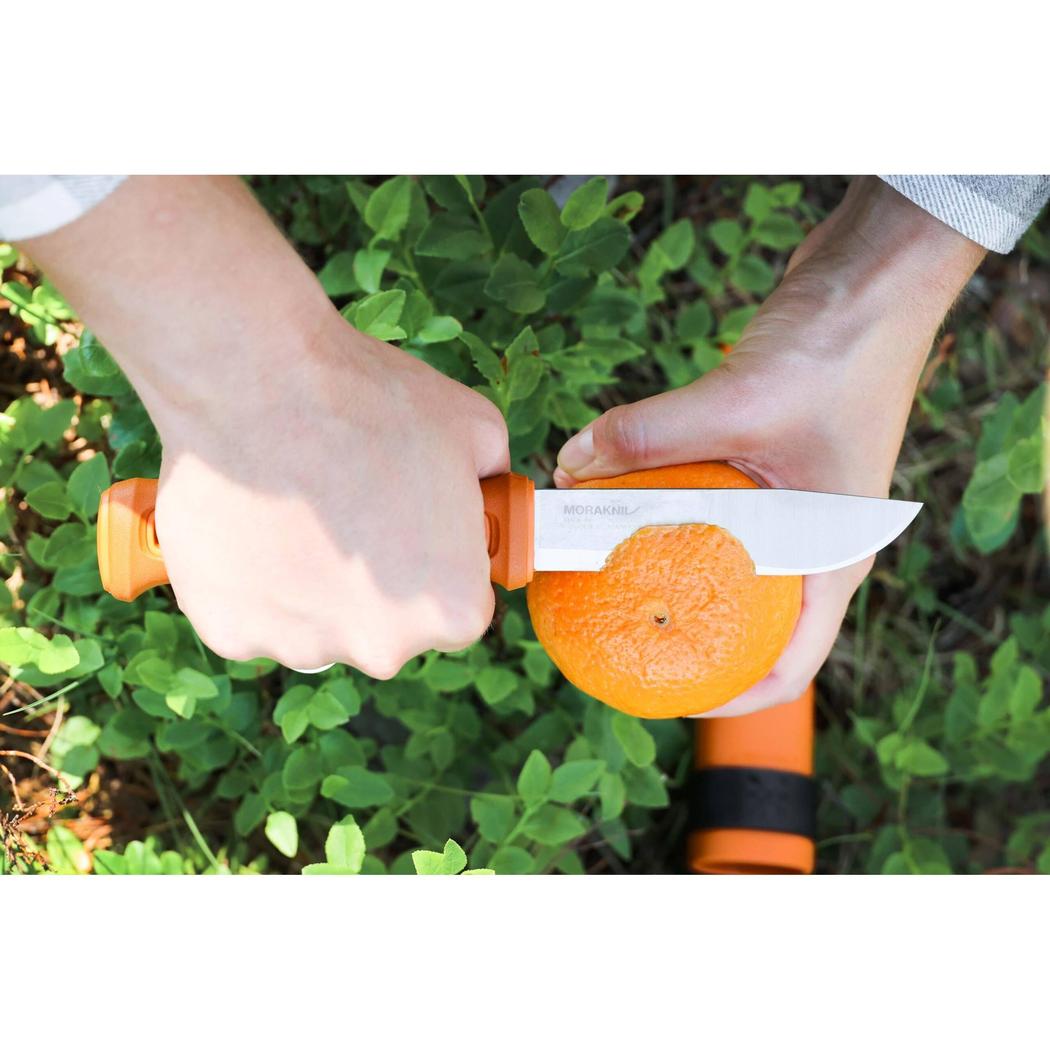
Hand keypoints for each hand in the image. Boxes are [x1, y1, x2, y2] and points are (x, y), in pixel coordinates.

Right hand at [23, 177, 508, 675]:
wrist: (249, 384)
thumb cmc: (366, 403)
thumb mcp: (474, 428)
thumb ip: (491, 482)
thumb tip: (485, 494)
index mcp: (451, 610)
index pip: (460, 606)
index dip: (441, 562)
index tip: (419, 530)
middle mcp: (383, 648)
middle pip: (389, 625)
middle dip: (378, 579)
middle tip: (355, 509)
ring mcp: (301, 646)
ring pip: (319, 624)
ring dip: (313, 583)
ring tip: (298, 509)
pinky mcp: (230, 632)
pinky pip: (254, 615)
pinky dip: (252, 580)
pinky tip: (251, 524)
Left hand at [553, 177, 985, 714]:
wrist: (875, 275)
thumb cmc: (840, 348)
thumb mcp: (738, 402)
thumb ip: (650, 437)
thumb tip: (572, 463)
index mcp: (833, 556)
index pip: (791, 665)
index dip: (732, 700)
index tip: (667, 699)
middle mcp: (817, 540)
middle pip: (752, 621)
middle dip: (690, 636)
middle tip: (620, 638)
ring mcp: (796, 503)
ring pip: (730, 562)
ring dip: (673, 568)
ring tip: (608, 576)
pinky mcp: (772, 465)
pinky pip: (719, 511)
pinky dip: (675, 515)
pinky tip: (625, 505)